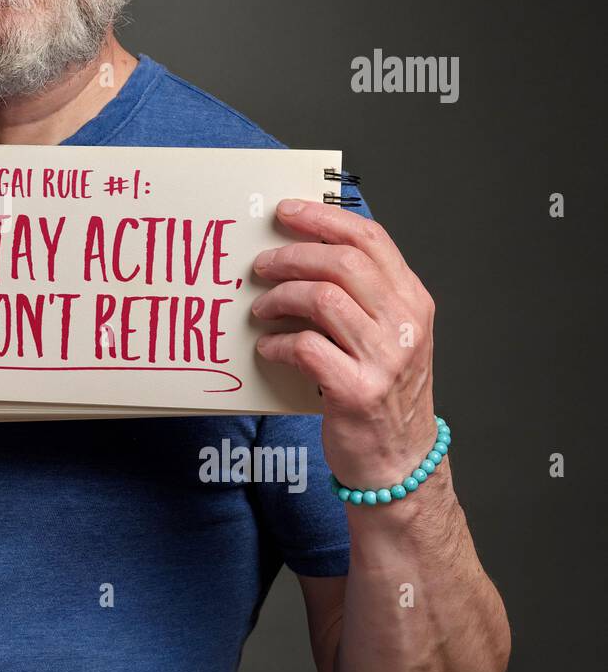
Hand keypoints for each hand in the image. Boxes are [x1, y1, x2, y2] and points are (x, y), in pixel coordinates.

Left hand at [250, 199, 438, 488]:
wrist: (399, 460)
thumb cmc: (382, 391)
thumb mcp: (386, 334)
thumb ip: (360, 295)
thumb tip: (301, 251)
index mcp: (412, 301)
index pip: (371, 239)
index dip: (324, 218)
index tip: (286, 211)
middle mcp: (404, 324)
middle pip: (343, 262)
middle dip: (292, 255)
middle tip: (260, 265)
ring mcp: (385, 359)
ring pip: (321, 298)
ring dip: (279, 298)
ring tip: (260, 309)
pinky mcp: (357, 392)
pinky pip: (305, 348)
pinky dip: (276, 343)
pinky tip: (268, 348)